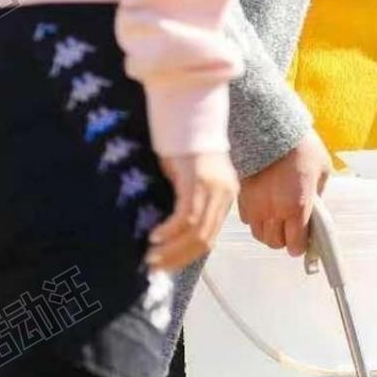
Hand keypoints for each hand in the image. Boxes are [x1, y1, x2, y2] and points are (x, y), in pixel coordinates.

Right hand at [146, 152, 238, 271]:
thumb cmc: (181, 140)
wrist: (188, 108)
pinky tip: (155, 238)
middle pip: (205, 239)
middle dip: (178, 258)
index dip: (188, 254)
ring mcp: (214, 189)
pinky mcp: (199, 182)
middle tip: (156, 268)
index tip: (167, 264)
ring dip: (172, 250)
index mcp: (224, 196)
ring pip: (197, 233)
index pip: (210, 235)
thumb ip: (185, 200)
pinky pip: (187, 216)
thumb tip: (168, 228)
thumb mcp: (185, 176)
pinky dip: (170, 231)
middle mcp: (224, 195)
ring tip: (152, 258)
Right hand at [236, 133, 330, 255]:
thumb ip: (318, 196)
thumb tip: (316, 210)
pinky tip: (265, 209)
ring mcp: (255, 204)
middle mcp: (273, 210)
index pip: (295, 244)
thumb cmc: (300, 147)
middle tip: (292, 231)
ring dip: (270, 232)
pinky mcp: (242, 196)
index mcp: (296, 207)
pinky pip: (247, 219)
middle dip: (285, 240)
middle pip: (275, 243)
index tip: (304, 243)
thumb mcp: (322, 172)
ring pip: (259, 234)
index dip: (301, 246)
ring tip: (278, 221)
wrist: (271, 127)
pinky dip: (256, 219)